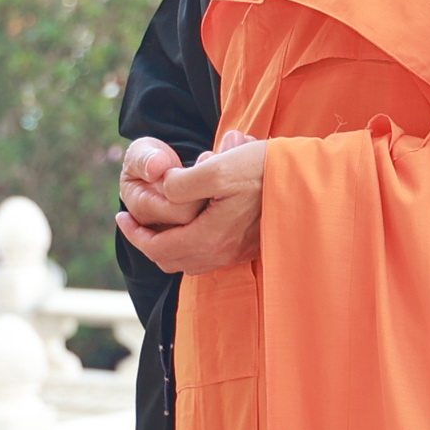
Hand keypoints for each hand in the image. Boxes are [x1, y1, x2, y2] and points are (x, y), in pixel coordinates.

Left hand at [119, 133, 265, 274]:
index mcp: (209, 238)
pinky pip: (208, 255)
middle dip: (148, 242)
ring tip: (160, 221)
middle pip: (170, 261)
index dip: (134, 234)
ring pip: (189, 261)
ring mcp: (236, 253)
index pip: (157, 248)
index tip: (121, 217)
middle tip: (135, 221)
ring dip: (169, 243)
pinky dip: (190, 243)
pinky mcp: (248, 247)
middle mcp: (221, 253)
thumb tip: (164, 190)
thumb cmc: (264, 170)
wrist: (307, 180)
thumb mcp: (218, 168)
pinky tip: (193, 222)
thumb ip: (183, 184)